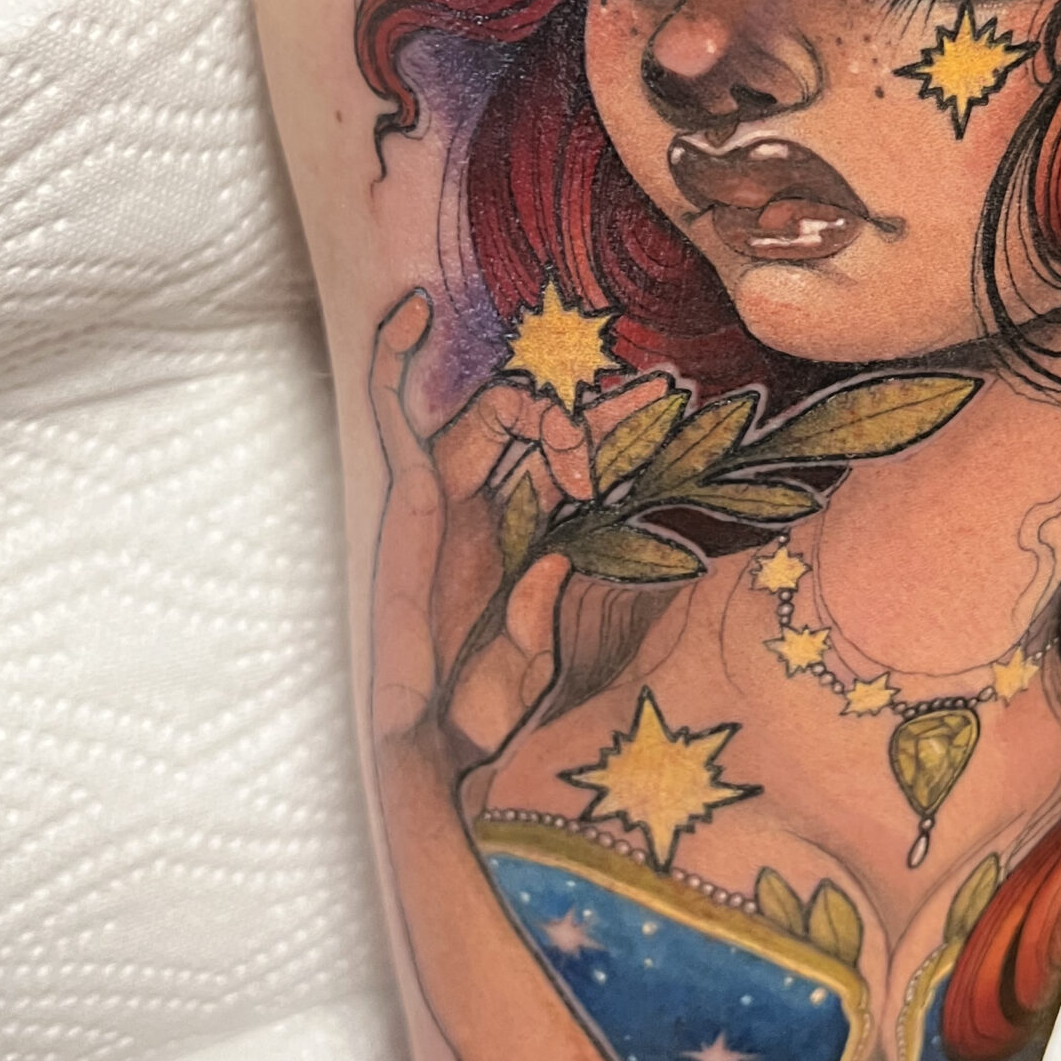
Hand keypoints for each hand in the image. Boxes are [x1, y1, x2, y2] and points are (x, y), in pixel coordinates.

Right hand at [368, 292, 663, 764]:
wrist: (420, 746)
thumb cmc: (481, 715)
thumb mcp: (531, 669)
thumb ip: (536, 627)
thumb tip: (551, 564)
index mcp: (529, 534)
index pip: (578, 463)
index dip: (621, 436)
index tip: (670, 427)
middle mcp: (487, 507)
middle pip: (548, 433)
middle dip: (607, 413)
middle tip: (664, 391)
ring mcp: (441, 496)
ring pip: (492, 416)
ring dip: (534, 406)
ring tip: (566, 423)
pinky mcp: (399, 494)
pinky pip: (390, 411)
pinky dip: (393, 356)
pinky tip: (411, 314)